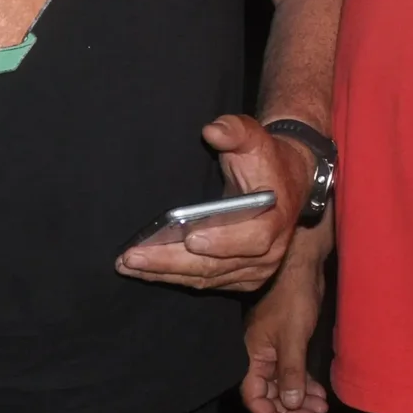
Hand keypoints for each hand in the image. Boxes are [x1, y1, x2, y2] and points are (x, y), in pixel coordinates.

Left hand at [115, 114, 308, 290]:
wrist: (284, 185)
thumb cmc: (264, 161)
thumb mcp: (254, 138)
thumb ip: (235, 131)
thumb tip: (213, 130)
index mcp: (275, 221)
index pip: (252, 239)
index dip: (222, 241)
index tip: (190, 237)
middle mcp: (268, 253)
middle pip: (216, 265)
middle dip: (172, 262)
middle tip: (133, 256)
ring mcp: (254, 270)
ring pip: (206, 278)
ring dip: (165, 274)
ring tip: (129, 265)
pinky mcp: (240, 278)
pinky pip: (205, 282)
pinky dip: (174, 277)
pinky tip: (146, 272)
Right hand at [240, 257, 328, 412]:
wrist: (303, 267)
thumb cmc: (292, 299)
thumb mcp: (292, 338)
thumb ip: (291, 372)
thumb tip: (291, 405)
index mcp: (251, 354)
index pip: (253, 396)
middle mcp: (258, 356)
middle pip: (269, 394)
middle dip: (290, 410)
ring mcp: (273, 350)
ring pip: (283, 385)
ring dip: (300, 399)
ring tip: (321, 409)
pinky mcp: (287, 344)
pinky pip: (293, 373)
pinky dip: (305, 385)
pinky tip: (320, 394)